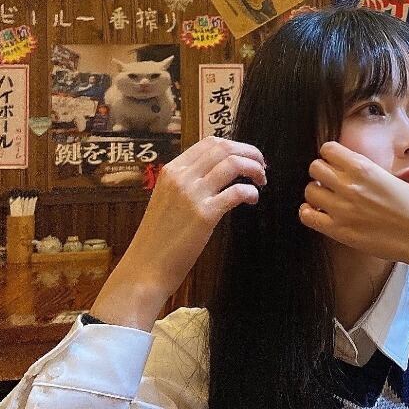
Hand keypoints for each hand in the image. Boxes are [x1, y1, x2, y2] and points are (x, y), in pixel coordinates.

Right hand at [123, 136, 266, 298]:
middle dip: (249, 153)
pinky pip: (236, 192)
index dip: (234, 146)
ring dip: (254, 169)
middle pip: (223, 148)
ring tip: (261, 181)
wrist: (146, 266)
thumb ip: (186, 186)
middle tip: (261, 166)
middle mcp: (181, 177)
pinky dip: (251, 192)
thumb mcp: (166, 201)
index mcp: (171, 170)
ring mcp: (192, 194)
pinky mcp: (204, 215)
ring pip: (232, 164)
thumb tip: (214, 178)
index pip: (209, 143)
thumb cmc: (158, 240)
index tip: (247, 157)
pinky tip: (253, 199)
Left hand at [299, 141, 408, 265]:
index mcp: (363, 167)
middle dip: (321, 174)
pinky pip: (307, 216)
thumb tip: (345, 171)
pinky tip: (320, 214)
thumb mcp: (388, 177)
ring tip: (327, 201)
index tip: (335, 167)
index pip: (328, 149)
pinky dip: (309, 213)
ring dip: (316, 194)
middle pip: (315, 168)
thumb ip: (364, 173)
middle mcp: (349, 185)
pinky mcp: (339, 230)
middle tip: (330, 185)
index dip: (330, 158)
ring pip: (309, 191)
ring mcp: (342, 208)